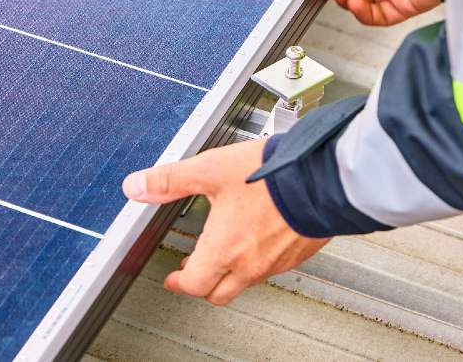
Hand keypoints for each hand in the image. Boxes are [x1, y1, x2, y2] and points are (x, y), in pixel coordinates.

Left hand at [122, 139, 328, 304]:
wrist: (326, 176)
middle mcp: (251, 263)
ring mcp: (277, 261)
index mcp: (224, 249)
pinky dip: (259, 259)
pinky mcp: (299, 252)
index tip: (174, 277)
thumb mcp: (211, 169)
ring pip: (247, 280)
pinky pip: (273, 267)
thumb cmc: (274, 175)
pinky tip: (260, 235)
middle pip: (219, 292)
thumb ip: (171, 180)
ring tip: (227, 250)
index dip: (178, 282)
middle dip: (203, 283)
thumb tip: (137, 186)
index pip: (193, 285)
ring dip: (231, 271)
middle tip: (195, 271)